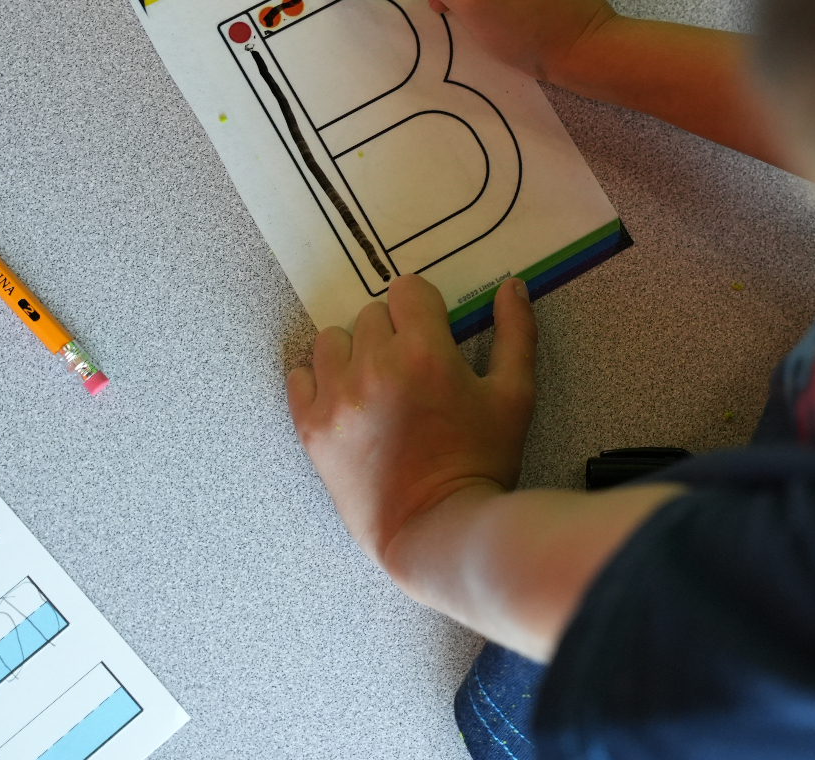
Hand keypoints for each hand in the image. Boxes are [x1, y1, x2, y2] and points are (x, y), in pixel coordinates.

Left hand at [286, 275, 536, 569]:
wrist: (437, 528)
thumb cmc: (481, 461)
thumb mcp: (514, 396)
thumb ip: (515, 333)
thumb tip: (510, 287)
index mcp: (424, 353)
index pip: (407, 290)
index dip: (424, 309)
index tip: (432, 333)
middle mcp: (374, 367)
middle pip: (371, 314)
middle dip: (394, 334)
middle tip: (412, 370)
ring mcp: (336, 399)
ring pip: (332, 340)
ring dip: (354, 353)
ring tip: (376, 385)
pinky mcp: (312, 428)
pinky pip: (299, 377)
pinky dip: (319, 381)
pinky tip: (345, 400)